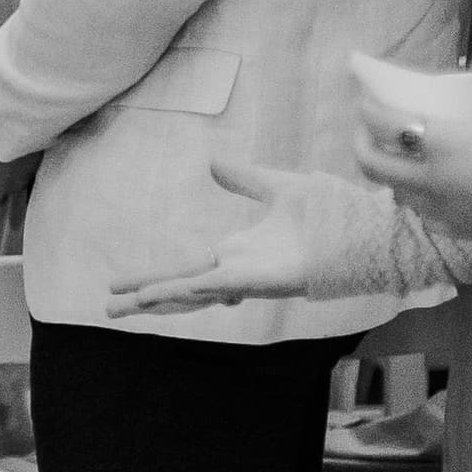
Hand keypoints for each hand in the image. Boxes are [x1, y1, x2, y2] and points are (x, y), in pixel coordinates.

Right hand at [107, 159, 351, 315]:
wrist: (364, 229)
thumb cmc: (333, 214)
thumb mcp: (277, 186)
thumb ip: (244, 178)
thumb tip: (212, 163)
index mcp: (239, 251)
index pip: (188, 268)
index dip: (159, 277)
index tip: (128, 287)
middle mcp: (237, 268)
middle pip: (179, 287)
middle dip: (143, 297)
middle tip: (106, 308)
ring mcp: (244, 277)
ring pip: (187, 293)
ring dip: (152, 300)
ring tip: (117, 308)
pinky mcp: (255, 280)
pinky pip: (209, 287)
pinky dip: (179, 292)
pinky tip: (154, 296)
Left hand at [355, 61, 471, 246]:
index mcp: (447, 147)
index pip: (388, 125)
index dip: (370, 110)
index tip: (366, 100)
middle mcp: (434, 182)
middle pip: (374, 166)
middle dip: (361, 144)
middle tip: (367, 131)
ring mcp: (444, 213)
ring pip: (397, 194)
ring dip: (391, 175)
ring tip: (402, 159)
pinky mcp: (461, 233)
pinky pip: (425, 217)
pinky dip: (419, 200)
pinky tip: (432, 190)